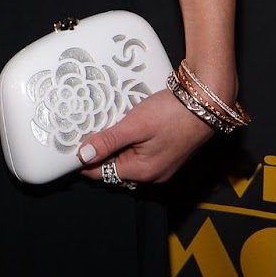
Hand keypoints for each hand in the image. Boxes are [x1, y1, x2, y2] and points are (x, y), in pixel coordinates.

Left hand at [75, 89, 213, 186]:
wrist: (205, 103)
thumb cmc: (173, 114)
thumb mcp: (135, 125)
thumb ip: (108, 141)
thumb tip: (83, 156)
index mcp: (143, 172)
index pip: (102, 174)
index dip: (84, 161)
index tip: (69, 147)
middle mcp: (152, 174)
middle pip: (114, 167)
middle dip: (98, 152)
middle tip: (84, 131)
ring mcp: (161, 164)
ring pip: (126, 159)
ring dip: (113, 145)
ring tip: (102, 125)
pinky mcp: (166, 152)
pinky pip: (139, 152)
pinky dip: (128, 142)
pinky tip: (123, 125)